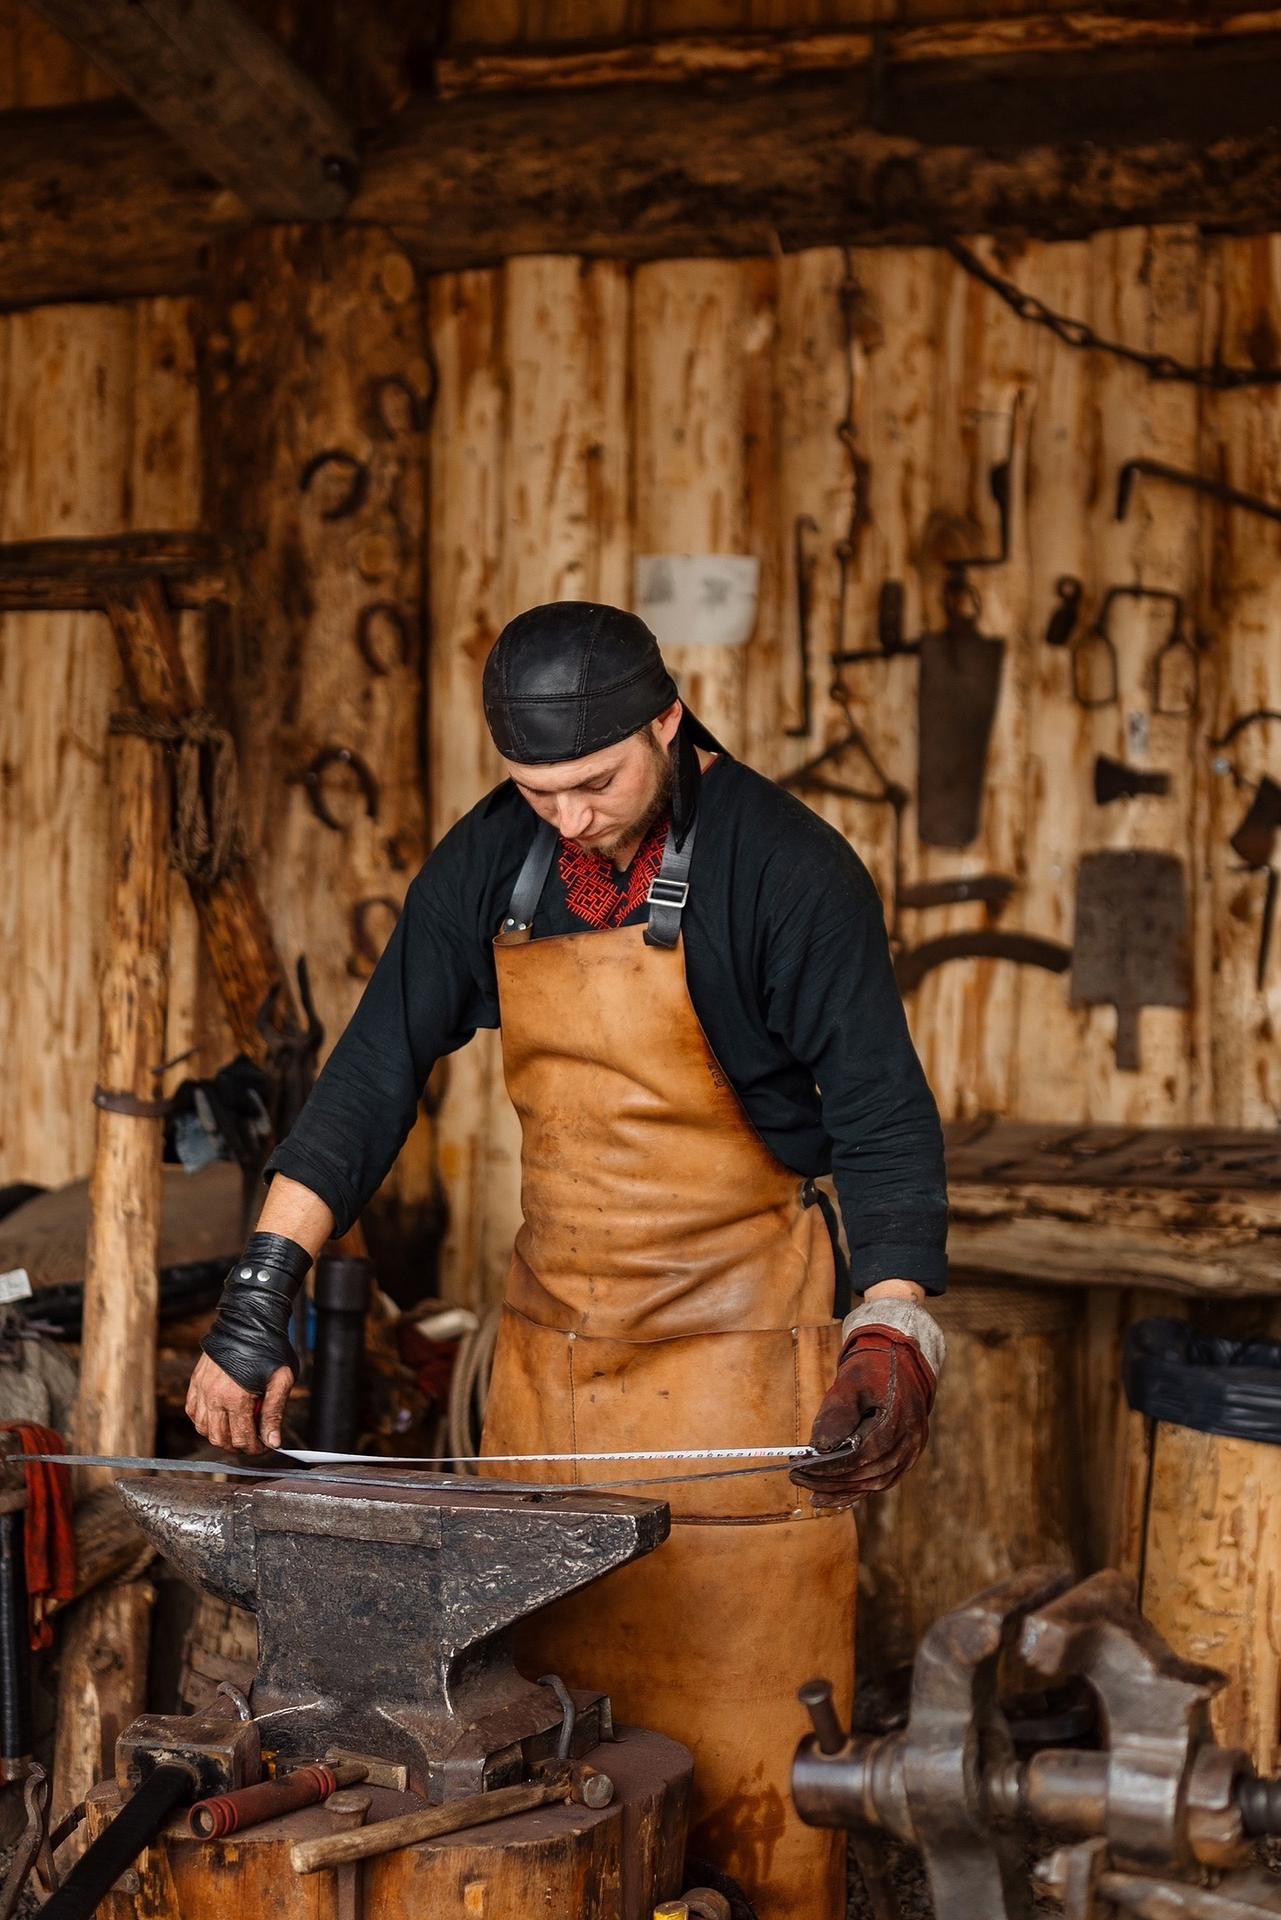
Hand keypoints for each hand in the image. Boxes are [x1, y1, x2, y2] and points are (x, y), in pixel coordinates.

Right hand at [185, 1354, 294, 1453]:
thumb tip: (273, 1441)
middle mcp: (214, 1397)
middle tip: (254, 1439)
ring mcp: (201, 1389)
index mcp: (236, 1398)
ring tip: (238, 1428)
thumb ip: (274, 1413)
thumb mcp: (281, 1380)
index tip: (266, 1445)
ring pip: (204, 1429)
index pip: (241, 1439)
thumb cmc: (268, 1347)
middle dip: (239, 1445)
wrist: (248, 1320)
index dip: (255, 1448)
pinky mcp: (195, 1382)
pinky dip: (204, 1421)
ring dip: (221, 1435)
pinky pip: (193, 1413)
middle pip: (220, 1439)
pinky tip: (220, 1416)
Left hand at [790, 1329, 935, 1509]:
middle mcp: (909, 1440)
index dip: (829, 1466)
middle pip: (866, 1472)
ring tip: (810, 1490)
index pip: (861, 1454)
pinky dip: (855, 1491)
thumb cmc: (872, 1368)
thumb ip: (837, 1413)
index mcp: (898, 1419)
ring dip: (840, 1489)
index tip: (800, 1467)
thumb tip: (820, 1448)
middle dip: (829, 1479)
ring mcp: (911, 1451)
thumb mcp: (850, 1380)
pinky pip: (880, 1481)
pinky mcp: (906, 1457)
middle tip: (797, 1476)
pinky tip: (829, 1496)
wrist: (899, 1362)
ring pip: (874, 1482)